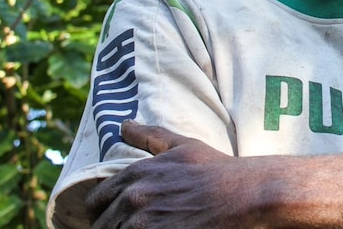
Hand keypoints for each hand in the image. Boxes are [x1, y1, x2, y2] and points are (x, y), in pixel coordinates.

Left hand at [86, 121, 236, 227]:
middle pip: (101, 225)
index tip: (116, 215)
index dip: (103, 210)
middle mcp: (134, 198)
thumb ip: (150, 137)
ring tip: (149, 228)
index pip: (96, 200)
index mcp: (136, 174)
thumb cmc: (217, 170)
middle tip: (134, 225)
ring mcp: (144, 224)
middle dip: (114, 226)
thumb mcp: (183, 146)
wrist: (246, 194)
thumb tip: (124, 125)